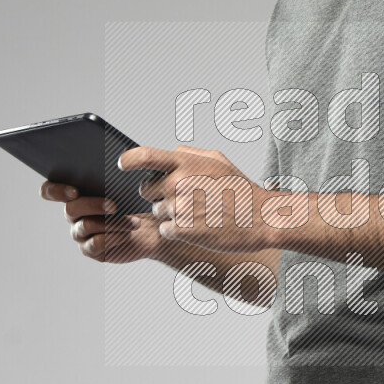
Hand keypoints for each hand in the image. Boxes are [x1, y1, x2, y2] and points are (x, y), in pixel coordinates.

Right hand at [40, 181, 162, 263]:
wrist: (154, 227)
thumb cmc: (139, 200)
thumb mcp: (129, 182)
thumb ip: (115, 171)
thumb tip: (114, 156)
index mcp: (75, 192)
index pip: (49, 190)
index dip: (55, 191)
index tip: (75, 191)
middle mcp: (73, 213)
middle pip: (69, 210)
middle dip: (92, 205)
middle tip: (114, 205)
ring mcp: (80, 233)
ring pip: (85, 226)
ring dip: (111, 222)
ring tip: (134, 221)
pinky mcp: (91, 249)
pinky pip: (96, 244)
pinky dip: (114, 237)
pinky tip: (128, 233)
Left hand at [117, 144, 271, 254]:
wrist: (262, 218)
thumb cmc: (241, 191)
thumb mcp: (219, 161)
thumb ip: (191, 154)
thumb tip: (172, 151)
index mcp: (187, 162)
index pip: (144, 155)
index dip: (128, 160)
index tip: (122, 164)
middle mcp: (180, 182)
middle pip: (146, 189)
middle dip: (158, 195)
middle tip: (184, 199)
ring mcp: (181, 207)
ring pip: (157, 212)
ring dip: (171, 215)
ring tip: (198, 214)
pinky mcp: (184, 230)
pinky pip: (165, 230)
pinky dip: (178, 231)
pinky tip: (198, 227)